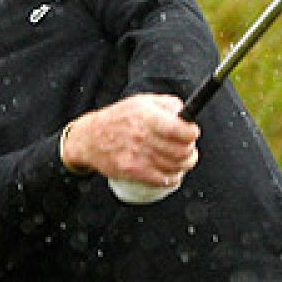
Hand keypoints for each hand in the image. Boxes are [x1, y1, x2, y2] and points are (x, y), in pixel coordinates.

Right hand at [61, 94, 198, 188]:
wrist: (90, 138)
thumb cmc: (119, 118)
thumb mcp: (142, 102)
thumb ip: (167, 104)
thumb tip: (187, 114)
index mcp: (147, 116)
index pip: (180, 130)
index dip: (191, 133)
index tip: (191, 133)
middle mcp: (142, 136)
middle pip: (181, 151)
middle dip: (190, 151)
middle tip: (187, 148)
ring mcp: (138, 156)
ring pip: (175, 167)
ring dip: (183, 165)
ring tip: (181, 160)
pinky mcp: (133, 171)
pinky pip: (162, 180)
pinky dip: (172, 178)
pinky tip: (172, 172)